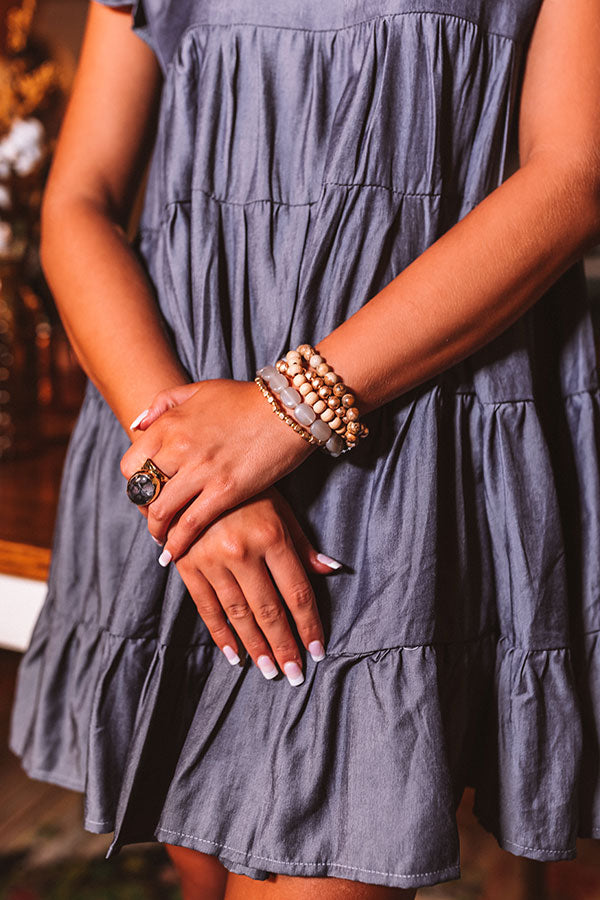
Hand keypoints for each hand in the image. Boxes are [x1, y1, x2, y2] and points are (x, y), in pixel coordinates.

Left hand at [120, 379, 315, 564]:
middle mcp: (179, 447)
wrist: (289, 408)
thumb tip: (137, 424)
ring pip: (161, 512)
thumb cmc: (246, 399)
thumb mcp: (199, 390)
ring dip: (157, 531)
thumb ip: (163, 403)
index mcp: (169, 424)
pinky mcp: (225, 491)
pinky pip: (190, 524)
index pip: (131, 465)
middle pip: (142, 491)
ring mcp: (201, 471)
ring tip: (163, 540)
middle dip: (144, 510)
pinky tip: (175, 553)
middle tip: (155, 519)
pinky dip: (178, 543)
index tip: (146, 495)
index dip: (135, 485)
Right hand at [172, 486, 341, 683]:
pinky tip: (235, 655)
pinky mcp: (187, 565)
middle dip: (284, 646)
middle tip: (293, 675)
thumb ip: (303, 545)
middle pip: (269, 609)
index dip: (308, 625)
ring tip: (269, 670)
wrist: (193, 475)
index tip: (317, 651)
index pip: (296, 592)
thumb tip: (332, 570)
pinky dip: (221, 635)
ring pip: (238, 614)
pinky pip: (207, 607)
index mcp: (271, 535)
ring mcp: (212, 559)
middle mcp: (242, 550)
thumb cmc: (246, 492)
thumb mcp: (280, 510)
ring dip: (256, 646)